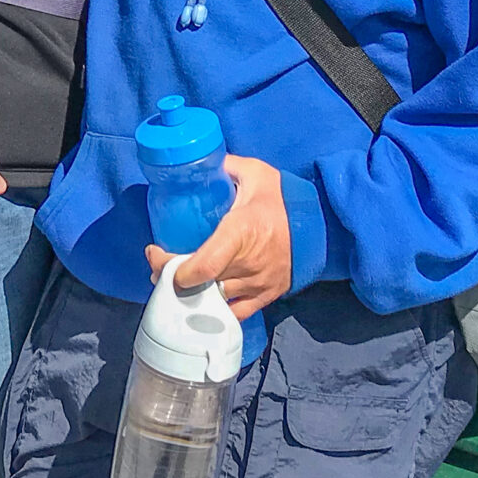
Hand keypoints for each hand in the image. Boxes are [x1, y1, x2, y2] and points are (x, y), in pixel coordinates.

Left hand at [144, 156, 292, 320]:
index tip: (156, 256)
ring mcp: (259, 284)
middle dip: (172, 278)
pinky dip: (212, 309)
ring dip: (190, 294)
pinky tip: (200, 298)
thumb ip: (223, 167)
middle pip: (202, 286)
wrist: (321, 223)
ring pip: (214, 302)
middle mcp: (249, 263)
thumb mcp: (254, 173)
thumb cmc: (281, 197)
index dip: (174, 269)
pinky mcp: (267, 296)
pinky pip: (234, 314)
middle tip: (158, 266)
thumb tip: (194, 163)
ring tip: (177, 280)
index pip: (205, 267)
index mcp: (242, 231)